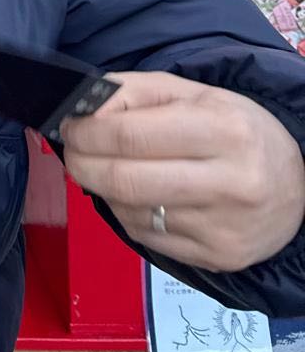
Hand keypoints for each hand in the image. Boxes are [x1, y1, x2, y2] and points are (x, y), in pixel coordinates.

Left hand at [62, 71, 304, 272]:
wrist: (299, 187)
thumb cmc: (237, 130)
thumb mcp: (194, 94)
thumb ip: (135, 92)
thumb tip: (83, 108)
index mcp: (224, 130)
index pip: (131, 134)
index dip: (87, 131)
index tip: (69, 125)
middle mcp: (229, 183)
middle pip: (124, 179)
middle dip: (81, 163)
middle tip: (71, 150)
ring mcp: (222, 227)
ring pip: (129, 211)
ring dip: (102, 188)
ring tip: (105, 169)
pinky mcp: (216, 258)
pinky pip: (146, 237)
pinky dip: (126, 213)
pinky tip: (136, 196)